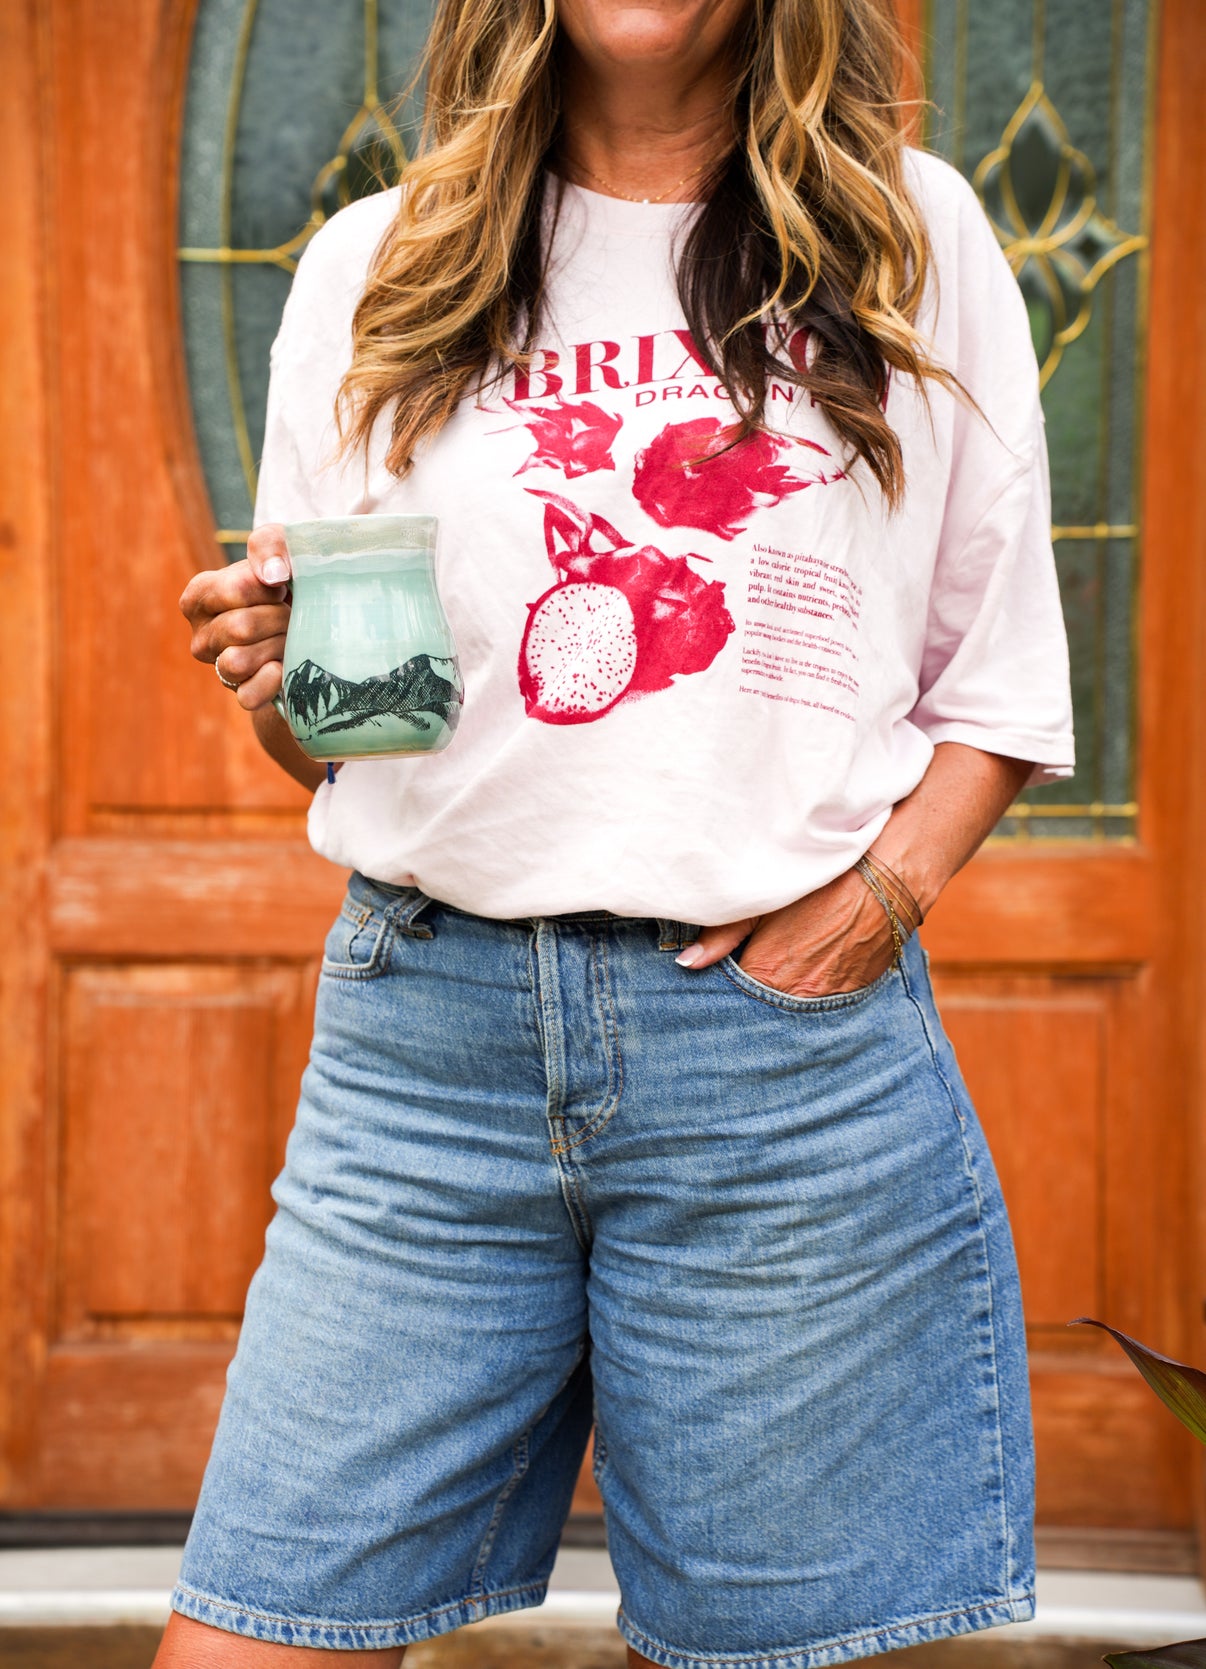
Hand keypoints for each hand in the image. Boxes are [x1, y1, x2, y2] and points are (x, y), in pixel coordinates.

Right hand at [179, 525, 291, 710]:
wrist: (317, 624)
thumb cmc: (291, 582)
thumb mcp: (281, 549)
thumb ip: (270, 545)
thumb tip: (272, 576)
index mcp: (199, 596)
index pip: (235, 590)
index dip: (269, 588)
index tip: (280, 586)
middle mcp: (201, 634)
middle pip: (239, 628)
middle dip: (278, 619)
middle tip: (291, 615)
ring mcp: (218, 667)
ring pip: (238, 662)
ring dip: (277, 647)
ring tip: (290, 637)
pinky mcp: (240, 693)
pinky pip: (248, 696)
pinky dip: (271, 683)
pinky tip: (284, 667)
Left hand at [676, 867, 896, 998]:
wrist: (889, 881)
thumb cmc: (822, 884)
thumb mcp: (766, 902)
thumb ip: (723, 935)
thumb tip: (688, 963)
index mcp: (769, 976)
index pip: (733, 1002)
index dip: (720, 996)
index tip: (709, 992)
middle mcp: (799, 998)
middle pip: (762, 1014)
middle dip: (748, 1006)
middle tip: (735, 991)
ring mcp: (830, 1002)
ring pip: (793, 1014)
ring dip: (780, 1003)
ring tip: (773, 985)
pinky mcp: (853, 996)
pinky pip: (822, 1008)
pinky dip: (808, 998)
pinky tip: (803, 980)